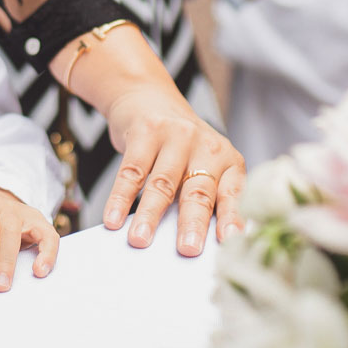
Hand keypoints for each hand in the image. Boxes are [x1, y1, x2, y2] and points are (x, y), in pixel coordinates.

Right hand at [100, 84, 244, 256]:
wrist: (149, 98)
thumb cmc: (180, 146)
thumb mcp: (204, 164)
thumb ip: (208, 197)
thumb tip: (201, 243)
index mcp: (228, 160)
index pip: (234, 193)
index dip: (233, 218)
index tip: (230, 242)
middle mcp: (206, 146)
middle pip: (199, 191)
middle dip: (192, 223)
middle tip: (188, 249)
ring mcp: (176, 136)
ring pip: (163, 183)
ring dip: (150, 215)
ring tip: (140, 240)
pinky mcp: (146, 131)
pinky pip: (132, 171)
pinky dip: (120, 198)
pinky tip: (113, 217)